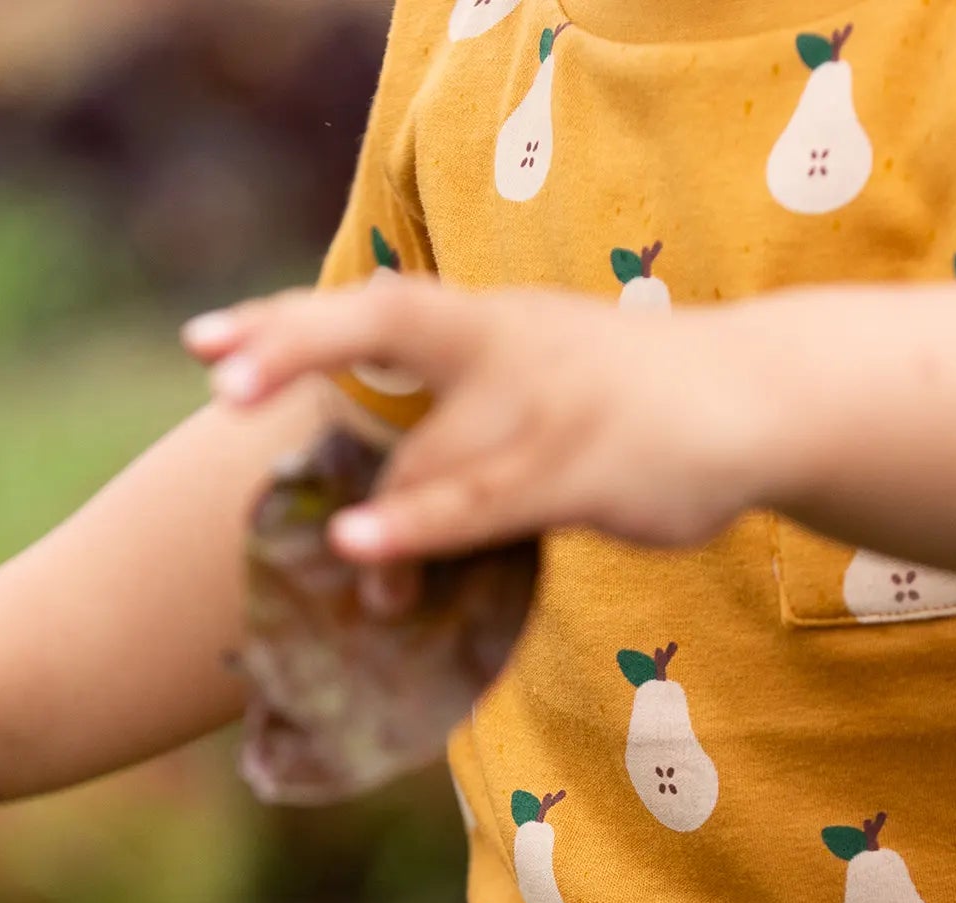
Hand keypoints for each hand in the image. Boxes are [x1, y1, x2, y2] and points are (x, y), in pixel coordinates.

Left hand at [183, 279, 771, 561]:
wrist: (754, 397)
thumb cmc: (633, 398)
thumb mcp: (543, 374)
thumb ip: (467, 406)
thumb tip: (389, 473)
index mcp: (487, 322)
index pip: (375, 301)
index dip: (285, 321)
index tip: (201, 343)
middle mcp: (506, 344)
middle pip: (389, 321)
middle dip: (297, 345)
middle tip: (221, 390)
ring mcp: (546, 406)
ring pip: (442, 449)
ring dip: (381, 504)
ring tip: (329, 548)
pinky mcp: (583, 470)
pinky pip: (491, 504)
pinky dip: (427, 530)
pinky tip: (373, 549)